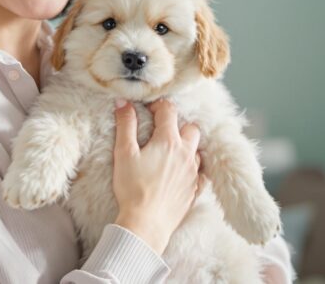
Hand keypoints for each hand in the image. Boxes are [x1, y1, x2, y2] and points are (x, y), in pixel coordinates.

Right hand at [111, 98, 205, 254]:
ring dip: (187, 146)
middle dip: (178, 124)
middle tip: (161, 130)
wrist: (146, 223)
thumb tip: (123, 102)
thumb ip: (125, 125)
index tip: (148, 109)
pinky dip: (193, 167)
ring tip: (170, 151)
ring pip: (197, 150)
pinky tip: (181, 172)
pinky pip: (201, 172)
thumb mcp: (123, 153)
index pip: (168, 111)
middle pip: (191, 128)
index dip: (158, 105)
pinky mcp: (195, 189)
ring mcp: (193, 172)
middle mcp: (185, 153)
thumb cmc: (132, 188)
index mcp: (168, 141)